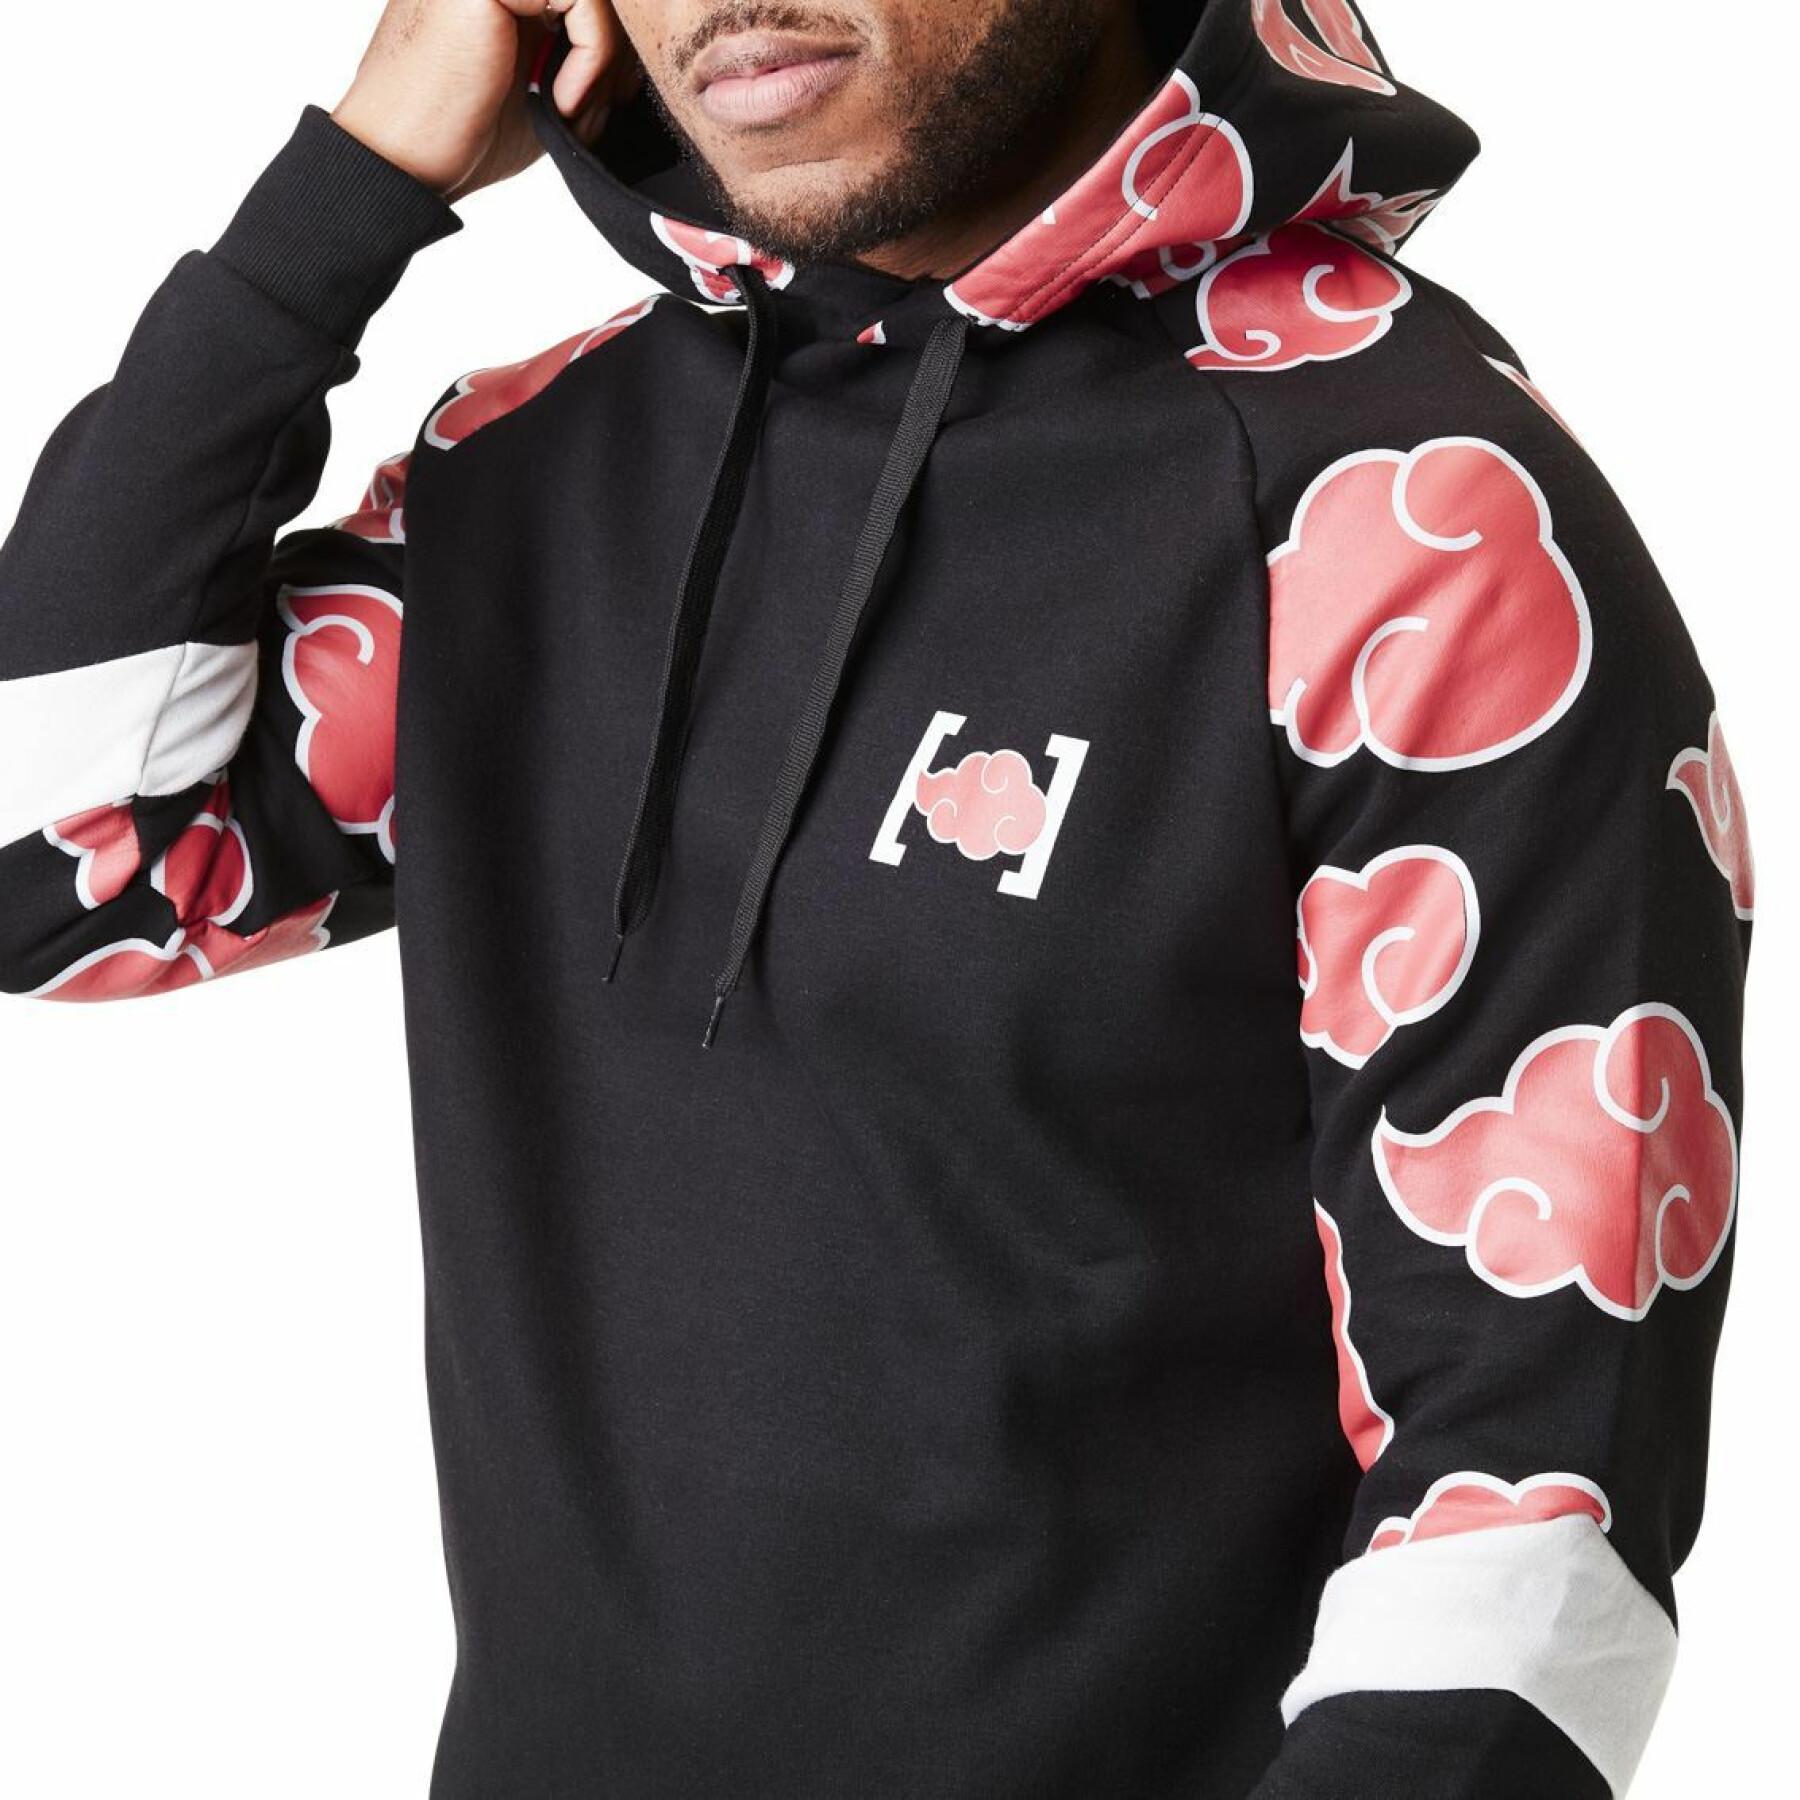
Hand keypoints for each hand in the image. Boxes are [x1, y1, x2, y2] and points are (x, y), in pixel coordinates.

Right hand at [332, 0, 638, 202]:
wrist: (402, 158)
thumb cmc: (464, 134)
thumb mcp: (546, 88)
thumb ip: (585, 55)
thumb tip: (641, 51)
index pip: (590, 0)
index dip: (615, 46)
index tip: (606, 102)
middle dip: (617, 54)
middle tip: (593, 111)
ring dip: (604, 61)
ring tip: (572, 111)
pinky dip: (591, 58)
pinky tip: (560, 103)